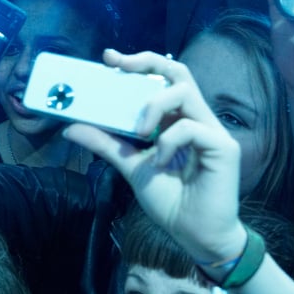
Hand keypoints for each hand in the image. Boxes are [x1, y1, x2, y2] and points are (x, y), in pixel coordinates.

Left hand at [63, 50, 243, 261]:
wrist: (193, 234)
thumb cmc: (170, 200)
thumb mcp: (129, 166)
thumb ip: (105, 144)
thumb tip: (70, 127)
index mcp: (175, 119)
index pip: (161, 80)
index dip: (137, 63)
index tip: (108, 58)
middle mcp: (196, 118)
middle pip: (178, 72)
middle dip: (146, 62)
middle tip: (117, 65)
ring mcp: (211, 130)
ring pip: (184, 91)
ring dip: (153, 106)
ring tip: (139, 132)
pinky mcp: (223, 147)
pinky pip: (191, 127)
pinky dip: (168, 141)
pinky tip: (161, 161)